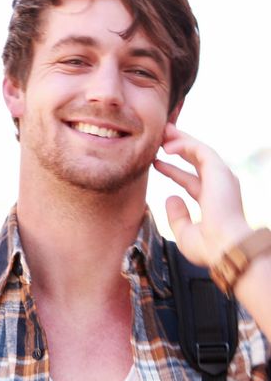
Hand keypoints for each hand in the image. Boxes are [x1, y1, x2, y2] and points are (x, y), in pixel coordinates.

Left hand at [152, 123, 251, 266]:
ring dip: (181, 139)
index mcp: (213, 202)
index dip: (172, 170)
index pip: (190, 180)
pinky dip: (185, 144)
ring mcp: (222, 178)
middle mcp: (219, 187)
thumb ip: (177, 215)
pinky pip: (201, 150)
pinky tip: (168, 146)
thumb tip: (171, 197)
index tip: (155, 162)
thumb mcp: (184, 232)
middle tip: (160, 137)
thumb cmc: (208, 247)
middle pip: (197, 160)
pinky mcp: (220, 171)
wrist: (225, 248)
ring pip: (200, 150)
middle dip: (179, 147)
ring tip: (162, 131)